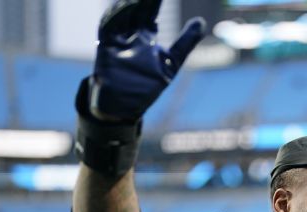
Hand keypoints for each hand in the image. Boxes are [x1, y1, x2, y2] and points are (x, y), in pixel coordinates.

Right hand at [89, 0, 204, 120]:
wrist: (125, 106)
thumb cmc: (147, 86)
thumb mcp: (172, 62)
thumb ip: (185, 42)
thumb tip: (201, 20)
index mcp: (145, 37)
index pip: (149, 13)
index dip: (154, 2)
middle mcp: (131, 36)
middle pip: (135, 11)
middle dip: (143, 1)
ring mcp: (118, 41)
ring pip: (121, 15)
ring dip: (128, 4)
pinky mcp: (106, 48)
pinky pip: (108, 27)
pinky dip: (114, 15)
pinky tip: (125, 6)